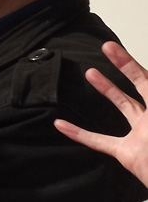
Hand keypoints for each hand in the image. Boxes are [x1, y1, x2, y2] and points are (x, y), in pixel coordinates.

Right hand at [54, 41, 147, 187]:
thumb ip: (147, 101)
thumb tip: (145, 82)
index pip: (146, 81)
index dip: (130, 63)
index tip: (112, 48)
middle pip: (138, 86)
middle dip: (123, 66)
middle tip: (106, 48)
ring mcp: (139, 134)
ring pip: (121, 107)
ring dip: (106, 90)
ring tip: (89, 73)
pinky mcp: (126, 153)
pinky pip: (100, 140)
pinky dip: (80, 133)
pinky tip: (62, 125)